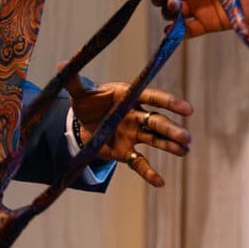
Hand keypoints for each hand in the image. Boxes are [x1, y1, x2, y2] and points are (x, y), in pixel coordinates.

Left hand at [71, 83, 192, 186]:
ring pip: (154, 140)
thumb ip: (74, 83)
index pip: (153, 97)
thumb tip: (61, 65)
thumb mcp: (80, 94)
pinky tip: (160, 183)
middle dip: (171, 130)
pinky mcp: (126, 151)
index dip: (170, 103)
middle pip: (157, 122)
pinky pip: (139, 162)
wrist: (82, 122)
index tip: (187, 110)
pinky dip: (149, 173)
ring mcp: (134, 134)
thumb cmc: (87, 103)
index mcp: (129, 97)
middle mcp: (136, 115)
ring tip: (184, 151)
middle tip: (185, 137)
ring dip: (169, 146)